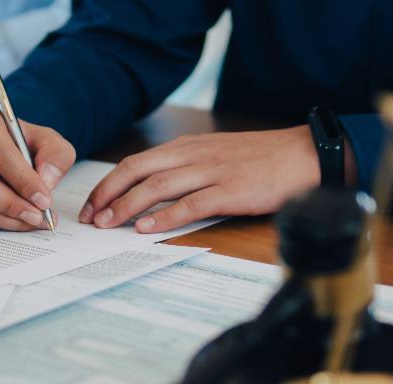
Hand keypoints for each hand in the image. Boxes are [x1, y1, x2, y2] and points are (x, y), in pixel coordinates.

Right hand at [0, 108, 75, 230]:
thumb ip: (56, 155)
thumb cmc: (23, 144)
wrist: (2, 151)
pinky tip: (18, 220)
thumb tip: (46, 180)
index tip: (44, 199)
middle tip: (37, 216)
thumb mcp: (47, 141)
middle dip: (11, 204)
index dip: (22, 180)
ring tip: (33, 220)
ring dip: (6, 218)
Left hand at [80, 126, 342, 232]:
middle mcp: (192, 155)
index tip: (91, 204)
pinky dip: (163, 216)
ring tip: (107, 224)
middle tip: (89, 218)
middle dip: (107, 195)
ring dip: (126, 206)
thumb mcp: (215, 155)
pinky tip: (145, 228)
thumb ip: (185, 170)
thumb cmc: (260, 160)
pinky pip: (189, 204)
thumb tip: (152, 193)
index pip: (135, 162)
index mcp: (186, 147)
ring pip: (156, 187)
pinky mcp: (229, 191)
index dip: (108, 184)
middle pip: (136, 171)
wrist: (303, 155)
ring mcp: (211, 172)